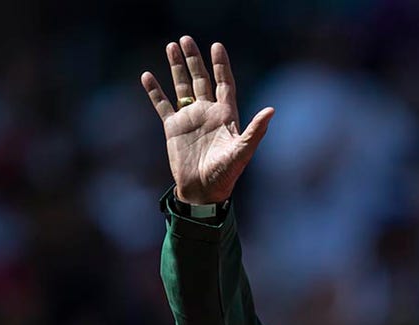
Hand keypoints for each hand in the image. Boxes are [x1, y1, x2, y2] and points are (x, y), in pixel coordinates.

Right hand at [141, 36, 273, 203]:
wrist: (203, 190)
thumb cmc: (226, 173)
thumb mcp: (243, 151)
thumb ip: (256, 130)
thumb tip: (271, 110)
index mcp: (226, 115)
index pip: (224, 83)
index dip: (221, 65)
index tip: (216, 46)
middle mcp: (208, 112)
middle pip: (201, 79)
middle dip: (194, 60)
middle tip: (186, 39)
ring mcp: (190, 118)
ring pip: (182, 86)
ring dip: (176, 68)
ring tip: (171, 46)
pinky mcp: (173, 127)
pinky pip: (163, 104)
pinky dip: (155, 91)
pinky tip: (147, 75)